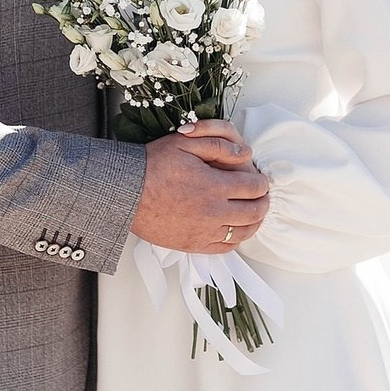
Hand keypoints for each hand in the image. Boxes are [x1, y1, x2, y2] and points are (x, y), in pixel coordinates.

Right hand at [131, 126, 269, 252]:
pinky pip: (225, 248)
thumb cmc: (153, 165)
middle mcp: (214, 213)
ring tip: (252, 213)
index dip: (262, 182)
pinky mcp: (193, 245)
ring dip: (253, 222)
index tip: (260, 180)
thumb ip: (219, 144)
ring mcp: (204, 232)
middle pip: (255, 212)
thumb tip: (246, 152)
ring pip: (243, 233)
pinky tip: (233, 229)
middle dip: (263, 203)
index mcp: (215, 186)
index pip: (255, 187)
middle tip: (261, 197)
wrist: (126, 193)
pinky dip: (235, 239)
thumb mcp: (186, 143)